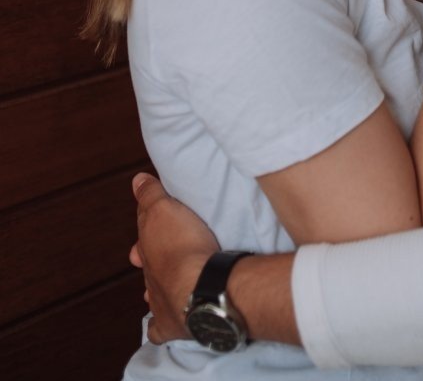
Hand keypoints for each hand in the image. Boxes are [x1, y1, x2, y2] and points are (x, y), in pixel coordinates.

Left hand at [131, 173, 219, 344]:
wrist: (199, 287)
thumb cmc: (183, 246)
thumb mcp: (165, 210)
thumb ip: (150, 195)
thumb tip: (136, 180)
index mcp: (148, 251)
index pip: (143, 240)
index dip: (147, 234)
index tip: (151, 229)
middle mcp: (150, 278)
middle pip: (148, 269)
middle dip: (151, 263)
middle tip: (163, 256)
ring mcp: (159, 303)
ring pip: (152, 297)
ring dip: (157, 291)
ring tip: (168, 285)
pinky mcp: (172, 326)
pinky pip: (158, 330)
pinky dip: (158, 327)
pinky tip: (163, 325)